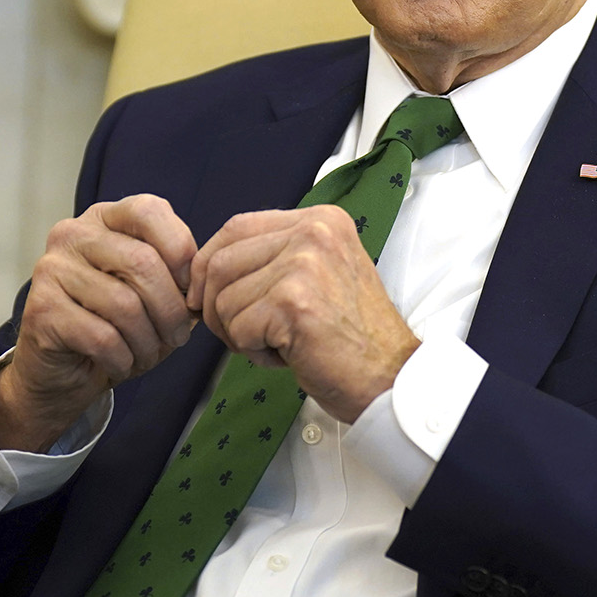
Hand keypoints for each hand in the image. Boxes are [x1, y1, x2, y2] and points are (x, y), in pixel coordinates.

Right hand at [0, 195, 198, 451]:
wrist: (62, 370)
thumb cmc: (115, 325)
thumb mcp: (151, 291)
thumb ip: (175, 273)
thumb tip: (199, 281)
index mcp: (104, 218)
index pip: (149, 211)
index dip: (181, 251)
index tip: (190, 291)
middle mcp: (73, 234)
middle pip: (142, 262)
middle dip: (171, 310)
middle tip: (178, 337)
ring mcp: (52, 269)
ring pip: (124, 304)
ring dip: (148, 342)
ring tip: (149, 355)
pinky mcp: (41, 310)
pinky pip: (102, 337)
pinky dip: (123, 359)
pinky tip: (121, 365)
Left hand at [189, 205, 418, 421]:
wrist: (389, 377)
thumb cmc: (351, 335)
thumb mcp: (320, 272)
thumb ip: (275, 257)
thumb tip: (207, 267)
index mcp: (320, 220)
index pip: (236, 227)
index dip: (210, 264)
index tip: (208, 296)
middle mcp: (313, 232)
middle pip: (220, 262)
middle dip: (215, 306)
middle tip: (241, 334)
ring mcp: (304, 265)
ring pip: (223, 299)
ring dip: (238, 333)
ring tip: (278, 344)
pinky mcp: (293, 303)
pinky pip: (237, 329)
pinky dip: (253, 353)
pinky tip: (287, 356)